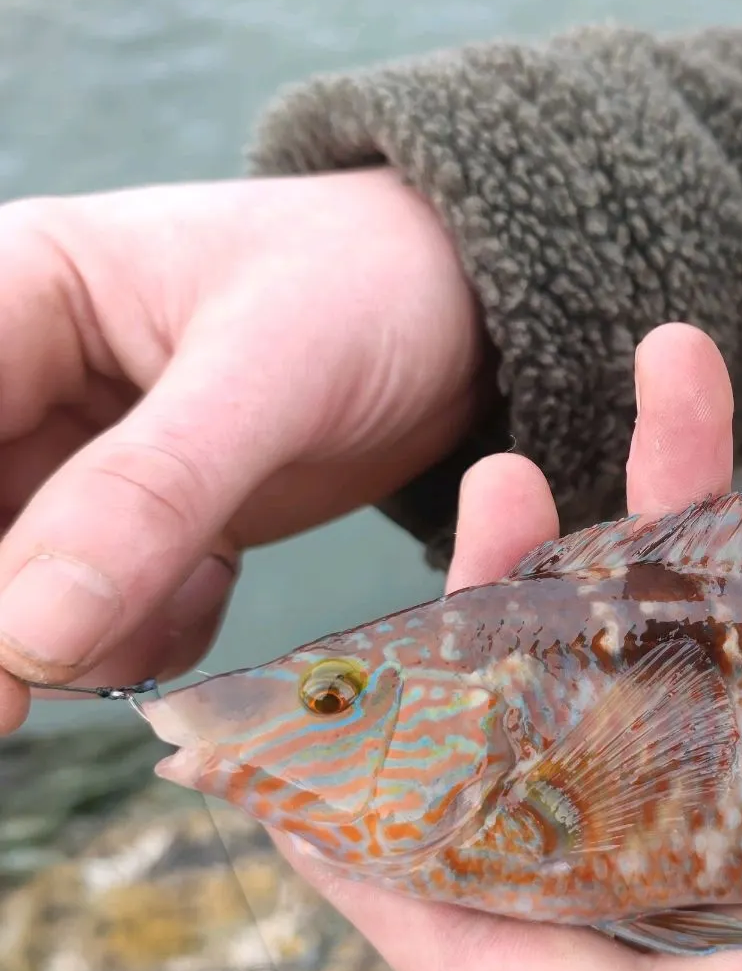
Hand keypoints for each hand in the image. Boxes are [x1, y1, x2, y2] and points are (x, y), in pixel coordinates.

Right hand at [0, 170, 481, 731]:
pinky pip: (94, 616)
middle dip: (5, 617)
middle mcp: (21, 381)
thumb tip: (18, 640)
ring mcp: (77, 461)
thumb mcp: (271, 370)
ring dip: (78, 636)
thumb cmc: (374, 285)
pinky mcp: (140, 526)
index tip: (3, 647)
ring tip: (188, 589)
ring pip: (18, 591)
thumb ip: (149, 493)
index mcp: (13, 292)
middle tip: (37, 686)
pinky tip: (211, 590)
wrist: (466, 313)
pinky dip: (141, 635)